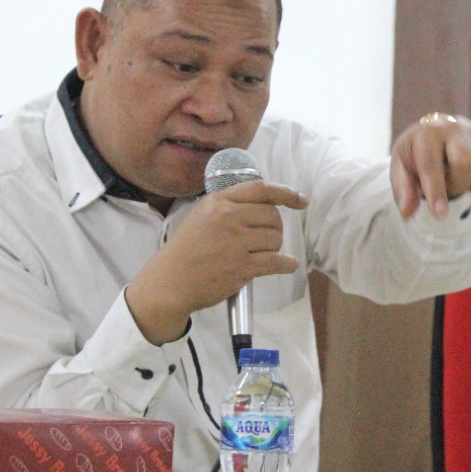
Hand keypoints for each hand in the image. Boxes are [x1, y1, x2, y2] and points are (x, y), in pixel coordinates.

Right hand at [125, 180, 307, 343]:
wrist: (169, 282)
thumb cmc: (186, 250)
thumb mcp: (202, 216)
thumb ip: (230, 207)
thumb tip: (266, 204)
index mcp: (218, 202)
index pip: (260, 189)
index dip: (285, 193)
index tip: (301, 200)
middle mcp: (227, 218)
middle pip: (272, 216)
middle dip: (274, 229)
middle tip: (264, 240)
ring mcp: (234, 243)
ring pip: (275, 239)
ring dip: (274, 248)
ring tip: (258, 255)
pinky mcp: (241, 267)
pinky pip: (276, 261)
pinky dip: (286, 264)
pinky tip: (288, 265)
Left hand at [389, 113, 470, 218]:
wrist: (434, 135)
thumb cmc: (416, 156)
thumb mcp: (401, 170)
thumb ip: (403, 190)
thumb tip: (407, 212)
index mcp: (427, 132)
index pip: (432, 164)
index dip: (436, 191)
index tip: (440, 215)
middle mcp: (454, 125)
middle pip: (466, 162)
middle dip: (459, 185)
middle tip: (451, 188)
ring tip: (468, 185)